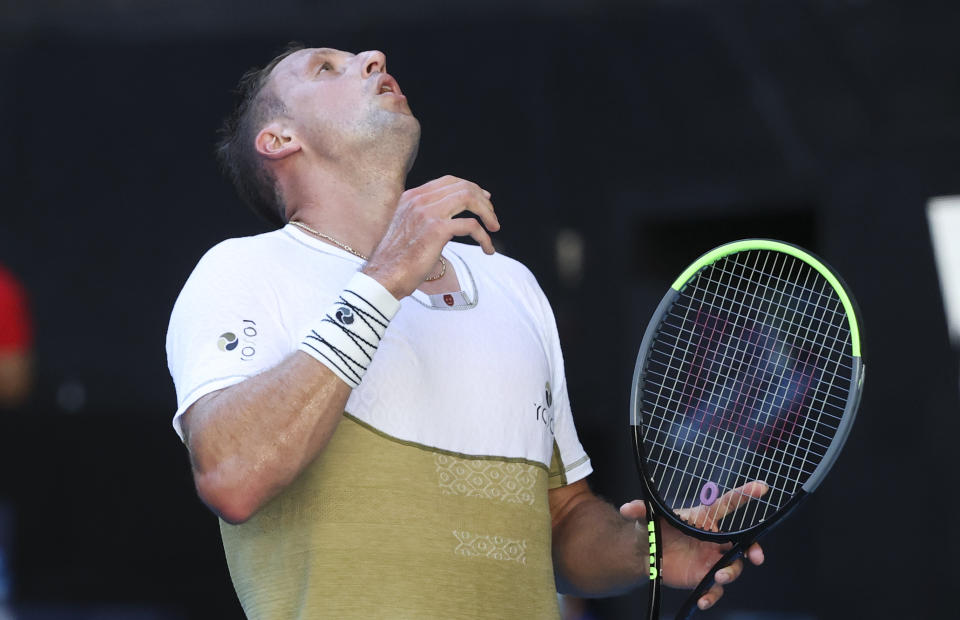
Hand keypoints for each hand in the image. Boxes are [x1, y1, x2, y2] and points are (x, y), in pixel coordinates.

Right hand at [363, 175, 499, 297]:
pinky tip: (487, 249)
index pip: (448, 182)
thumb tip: (447, 220)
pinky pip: (471, 226)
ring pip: (469, 199)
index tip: (484, 199)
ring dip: (487, 213)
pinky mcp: (437, 230)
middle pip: (462, 186)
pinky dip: (484, 237)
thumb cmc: (395, 261)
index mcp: (411, 198)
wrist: (383, 277)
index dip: (470, 187)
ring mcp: (428, 213)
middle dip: (482, 200)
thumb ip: (423, 218)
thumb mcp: (407, 229)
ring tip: (494, 228)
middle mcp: (419, 200)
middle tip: (492, 217)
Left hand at [619, 481, 767, 610]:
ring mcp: (711, 560)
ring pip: (732, 568)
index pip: (729, 504)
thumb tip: (627, 508)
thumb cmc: (655, 529)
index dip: (746, 494)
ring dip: (730, 574)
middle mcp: (714, 540)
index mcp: (705, 519)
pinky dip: (711, 596)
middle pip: (742, 543)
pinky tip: (702, 601)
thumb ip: (639, 511)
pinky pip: (714, 589)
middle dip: (752, 549)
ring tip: (718, 578)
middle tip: (755, 557)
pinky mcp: (703, 577)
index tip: (762, 487)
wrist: (646, 552)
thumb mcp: (647, 518)